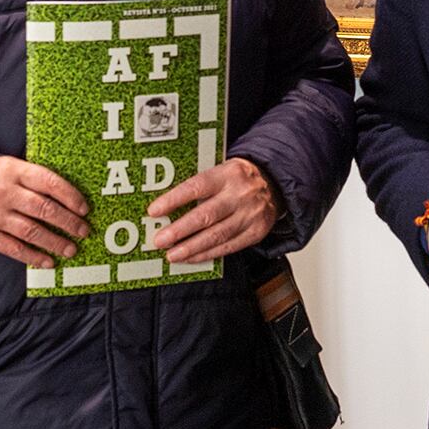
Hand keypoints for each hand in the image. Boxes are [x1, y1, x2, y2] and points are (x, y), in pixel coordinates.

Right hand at [0, 156, 90, 269]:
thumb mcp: (7, 167)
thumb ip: (32, 177)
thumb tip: (68, 196)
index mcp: (13, 170)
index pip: (49, 182)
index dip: (70, 196)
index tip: (84, 209)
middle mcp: (4, 191)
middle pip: (44, 209)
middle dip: (68, 222)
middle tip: (84, 232)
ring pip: (32, 231)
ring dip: (55, 242)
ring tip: (70, 249)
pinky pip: (14, 248)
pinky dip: (33, 257)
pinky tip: (48, 261)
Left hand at [147, 156, 279, 265]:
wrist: (274, 183)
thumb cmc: (237, 179)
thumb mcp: (221, 171)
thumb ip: (199, 185)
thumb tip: (166, 206)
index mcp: (228, 173)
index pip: (196, 186)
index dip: (173, 200)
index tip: (154, 211)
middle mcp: (241, 194)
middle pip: (206, 215)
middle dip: (180, 230)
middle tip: (160, 240)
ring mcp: (250, 215)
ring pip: (217, 235)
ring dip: (191, 248)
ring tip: (172, 254)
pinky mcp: (256, 232)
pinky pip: (228, 247)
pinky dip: (207, 254)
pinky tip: (191, 257)